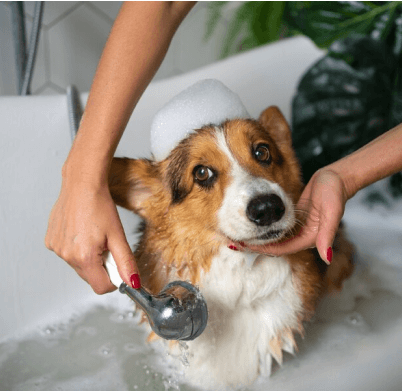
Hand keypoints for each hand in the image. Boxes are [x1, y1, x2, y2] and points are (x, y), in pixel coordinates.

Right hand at [45, 176, 139, 293]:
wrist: (81, 184)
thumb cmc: (100, 205)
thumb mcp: (118, 235)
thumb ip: (126, 262)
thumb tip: (133, 282)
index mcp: (85, 257)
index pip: (101, 287)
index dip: (114, 280)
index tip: (117, 264)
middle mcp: (66, 256)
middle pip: (90, 277)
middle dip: (101, 265)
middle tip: (106, 244)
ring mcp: (56, 249)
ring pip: (78, 265)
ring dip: (89, 256)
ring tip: (93, 235)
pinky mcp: (50, 241)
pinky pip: (67, 254)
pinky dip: (76, 248)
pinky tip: (81, 231)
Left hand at [245, 168, 349, 263]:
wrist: (336, 178)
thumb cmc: (335, 193)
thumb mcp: (331, 212)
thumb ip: (327, 235)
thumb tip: (327, 257)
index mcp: (309, 238)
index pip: (281, 250)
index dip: (262, 249)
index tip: (245, 247)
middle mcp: (302, 236)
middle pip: (276, 247)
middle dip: (256, 246)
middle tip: (235, 243)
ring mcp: (298, 228)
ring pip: (275, 238)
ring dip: (259, 238)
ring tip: (240, 235)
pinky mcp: (294, 218)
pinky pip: (277, 227)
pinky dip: (265, 228)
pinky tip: (253, 225)